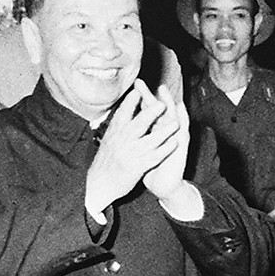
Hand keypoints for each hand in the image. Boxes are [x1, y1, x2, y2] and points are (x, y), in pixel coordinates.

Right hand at [86, 82, 177, 211]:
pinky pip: (155, 156)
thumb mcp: (108, 140)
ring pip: (150, 140)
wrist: (99, 184)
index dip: (130, 101)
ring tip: (176, 123)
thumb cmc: (105, 160)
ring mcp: (131, 154)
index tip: (138, 91)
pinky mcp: (138, 167)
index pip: (122, 113)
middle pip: (138, 124)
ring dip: (164, 131)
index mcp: (114, 132)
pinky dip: (165, 149)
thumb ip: (118, 126)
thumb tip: (125, 110)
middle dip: (151, 113)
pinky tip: (174, 144)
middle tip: (162, 104)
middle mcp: (122, 141)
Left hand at [141, 86, 192, 201]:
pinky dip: (182, 119)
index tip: (130, 87)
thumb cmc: (150, 169)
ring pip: (171, 116)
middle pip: (156, 111)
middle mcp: (163, 132)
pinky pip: (182, 131)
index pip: (144, 112)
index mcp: (151, 132)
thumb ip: (134, 139)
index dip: (138, 100)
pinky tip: (180, 109)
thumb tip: (121, 129)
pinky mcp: (181, 146)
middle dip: (148, 96)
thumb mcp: (139, 151)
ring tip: (163, 90)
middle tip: (140, 82)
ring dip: (167, 103)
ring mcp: (173, 138)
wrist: (163, 185)